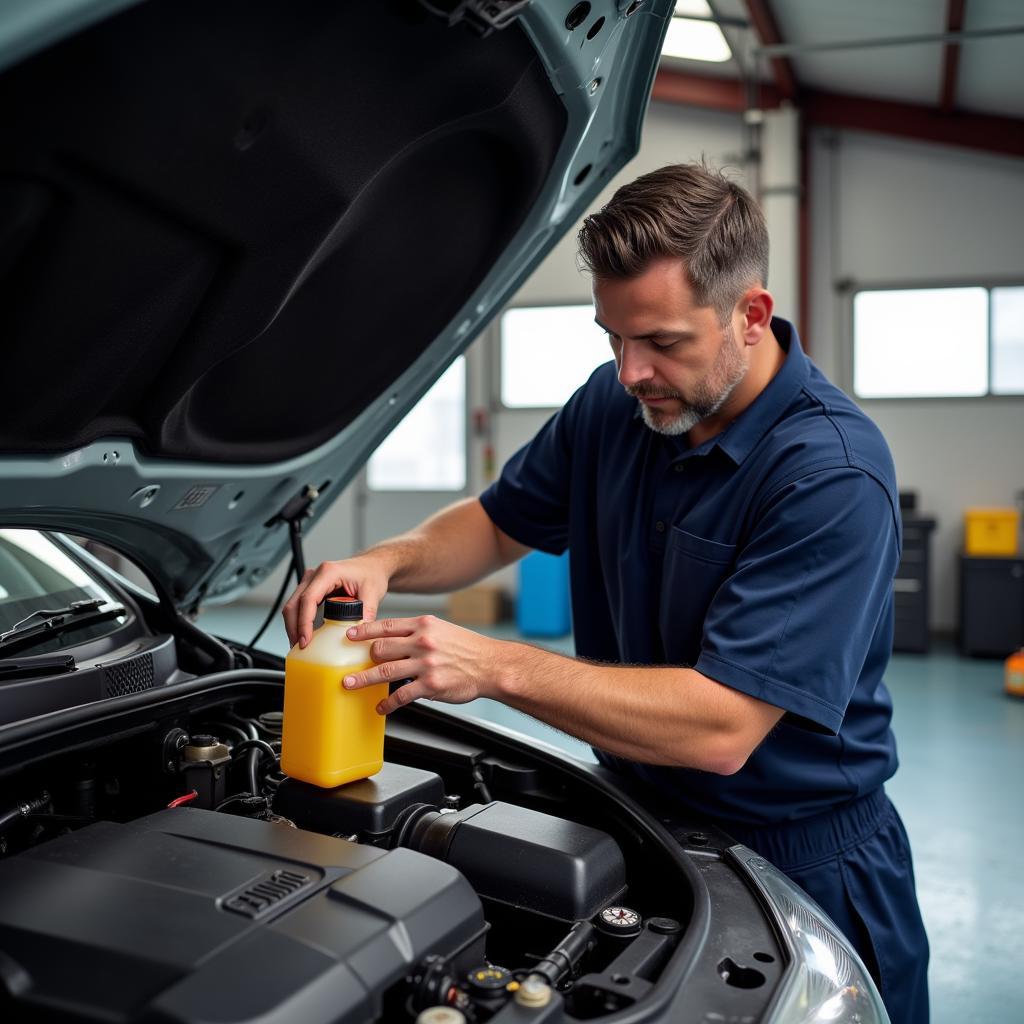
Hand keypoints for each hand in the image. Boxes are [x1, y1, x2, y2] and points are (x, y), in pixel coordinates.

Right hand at [281, 556, 389, 647]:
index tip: (306, 640)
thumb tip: (359, 634)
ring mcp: (311, 581)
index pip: (308, 599)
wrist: (373, 566)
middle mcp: (316, 575)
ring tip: (301, 645)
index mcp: (329, 572)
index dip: (304, 622)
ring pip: (293, 606)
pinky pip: (299, 606)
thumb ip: (367, 613)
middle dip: (294, 628)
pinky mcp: (311, 589)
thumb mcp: (373, 593)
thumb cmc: (371, 573)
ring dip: (294, 626)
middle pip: (294, 604)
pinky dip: (299, 622)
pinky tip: (305, 635)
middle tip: (300, 648)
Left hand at [341, 615, 505, 714]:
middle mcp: (422, 642)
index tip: (348, 635)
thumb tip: (393, 638)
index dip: (363, 630)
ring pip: (384, 671)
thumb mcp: (442, 629)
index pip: (386, 625)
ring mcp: (426, 664)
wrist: (491, 665)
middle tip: (345, 664)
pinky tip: (381, 707)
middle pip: (380, 648)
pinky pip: (401, 696)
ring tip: (349, 685)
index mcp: (424, 625)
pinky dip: (388, 704)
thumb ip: (418, 632)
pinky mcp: (431, 686)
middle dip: (360, 657)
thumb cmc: (468, 648)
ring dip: (363, 679)